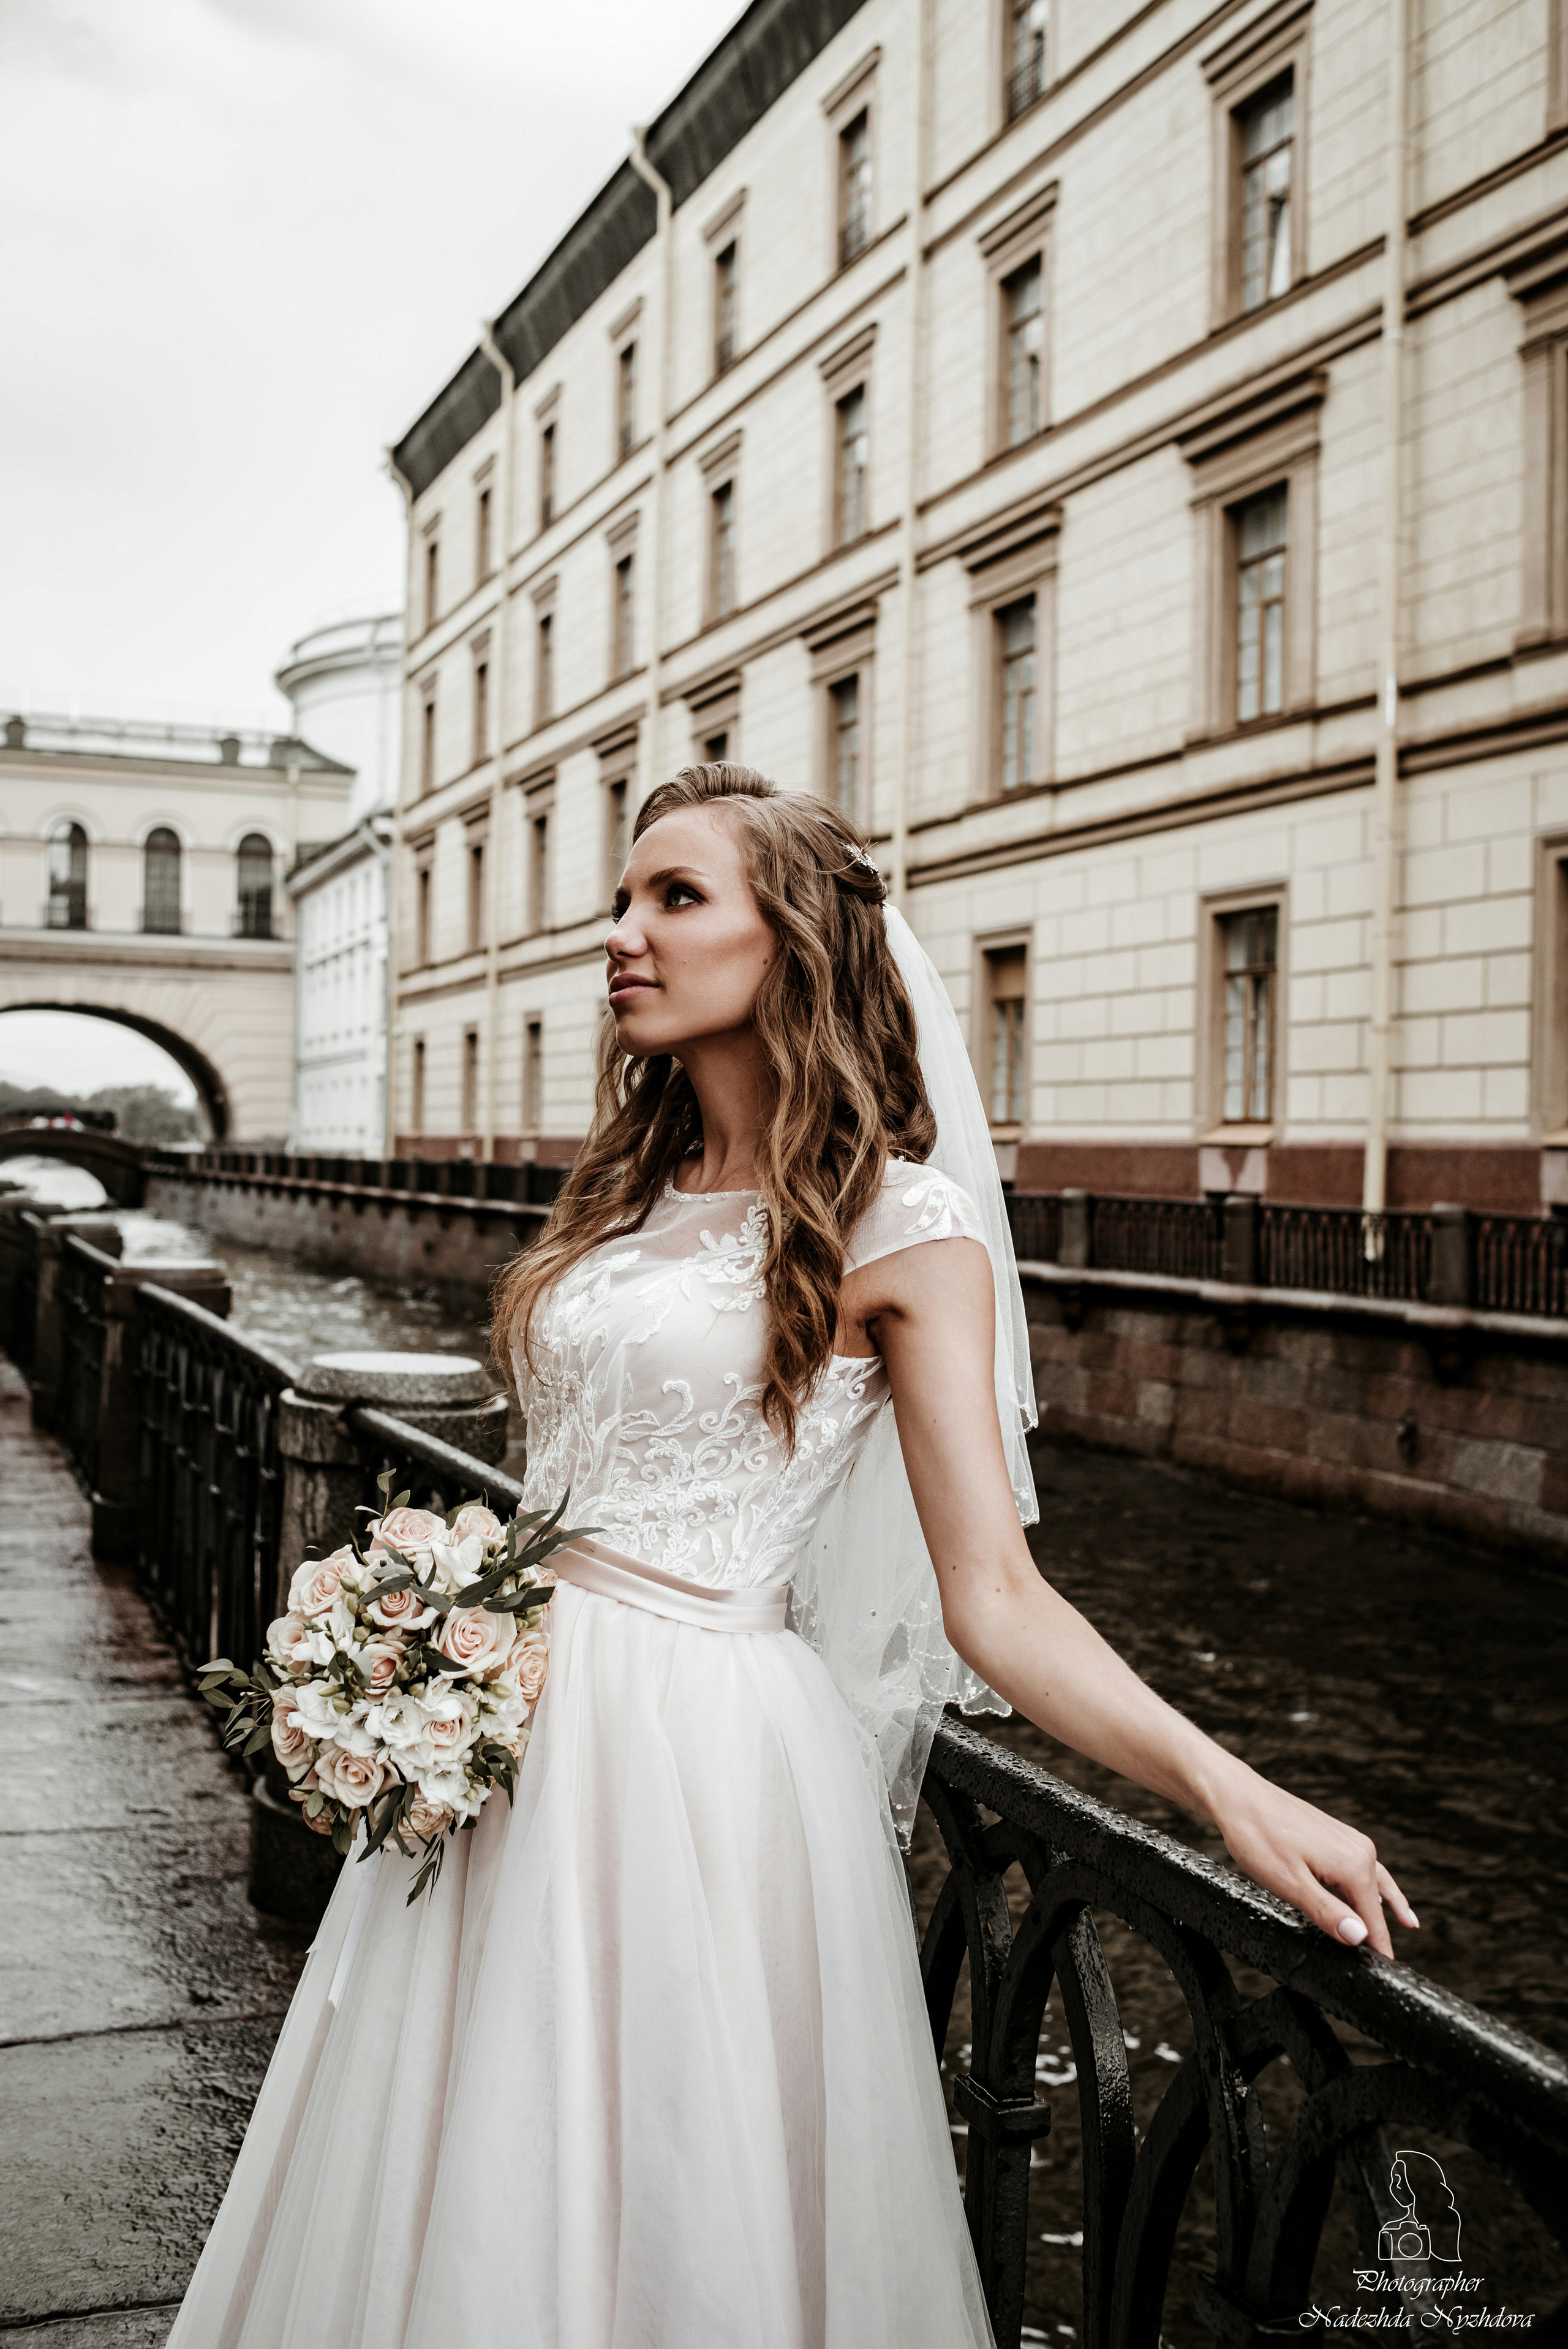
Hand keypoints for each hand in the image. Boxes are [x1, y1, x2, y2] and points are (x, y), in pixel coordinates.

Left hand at [1212, 1767, 1418, 1956]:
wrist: (1239, 1796)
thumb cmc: (1259, 1837)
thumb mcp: (1291, 1884)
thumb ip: (1327, 1913)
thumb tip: (1359, 1937)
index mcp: (1353, 1865)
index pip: (1374, 1919)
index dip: (1379, 1948)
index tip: (1386, 1972)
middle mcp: (1359, 1849)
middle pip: (1377, 1900)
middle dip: (1382, 1929)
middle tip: (1389, 1963)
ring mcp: (1348, 1839)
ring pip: (1375, 1879)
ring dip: (1388, 1903)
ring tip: (1408, 1922)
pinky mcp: (1335, 1834)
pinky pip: (1362, 1866)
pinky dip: (1372, 1883)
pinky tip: (1375, 1888)